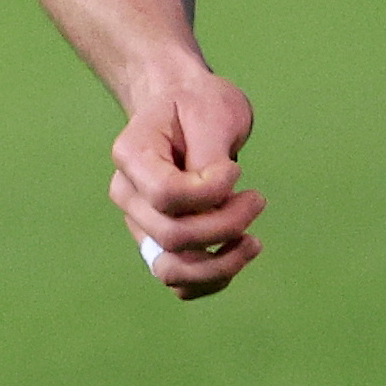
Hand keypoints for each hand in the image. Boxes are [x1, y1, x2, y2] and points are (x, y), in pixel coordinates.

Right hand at [109, 69, 262, 298]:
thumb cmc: (197, 105)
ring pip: (170, 269)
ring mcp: (140, 222)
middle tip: (257, 199)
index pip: (165, 194)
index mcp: (131, 155)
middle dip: (226, 226)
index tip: (236, 169)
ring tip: (253, 243)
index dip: (210, 192)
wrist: (184, 107)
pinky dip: (213, 279)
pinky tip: (238, 253)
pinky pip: (180, 280)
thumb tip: (216, 204)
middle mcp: (127, 194)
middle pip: (171, 236)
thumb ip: (209, 158)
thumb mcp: (210, 112)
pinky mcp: (159, 241)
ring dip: (219, 266)